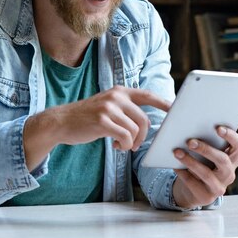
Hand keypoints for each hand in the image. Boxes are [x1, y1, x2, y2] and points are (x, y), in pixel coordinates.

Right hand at [24, 85, 170, 170]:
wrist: (61, 121)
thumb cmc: (87, 117)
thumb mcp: (107, 105)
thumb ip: (125, 108)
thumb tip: (146, 121)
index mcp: (120, 91)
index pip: (147, 95)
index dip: (163, 102)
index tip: (176, 109)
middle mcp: (116, 96)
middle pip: (144, 119)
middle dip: (143, 136)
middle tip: (134, 145)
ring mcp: (109, 108)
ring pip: (135, 130)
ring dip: (131, 143)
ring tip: (121, 145)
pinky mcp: (102, 121)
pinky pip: (125, 137)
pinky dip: (123, 146)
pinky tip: (115, 146)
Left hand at [171, 126, 237, 208]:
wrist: (193, 189)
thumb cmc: (201, 163)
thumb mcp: (207, 153)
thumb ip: (206, 141)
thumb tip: (189, 127)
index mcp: (233, 158)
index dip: (231, 136)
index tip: (218, 128)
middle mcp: (229, 173)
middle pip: (222, 160)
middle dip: (206, 149)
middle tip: (190, 141)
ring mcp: (219, 187)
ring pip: (207, 174)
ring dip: (190, 161)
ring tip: (177, 152)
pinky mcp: (206, 197)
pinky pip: (193, 183)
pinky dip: (182, 172)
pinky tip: (175, 165)